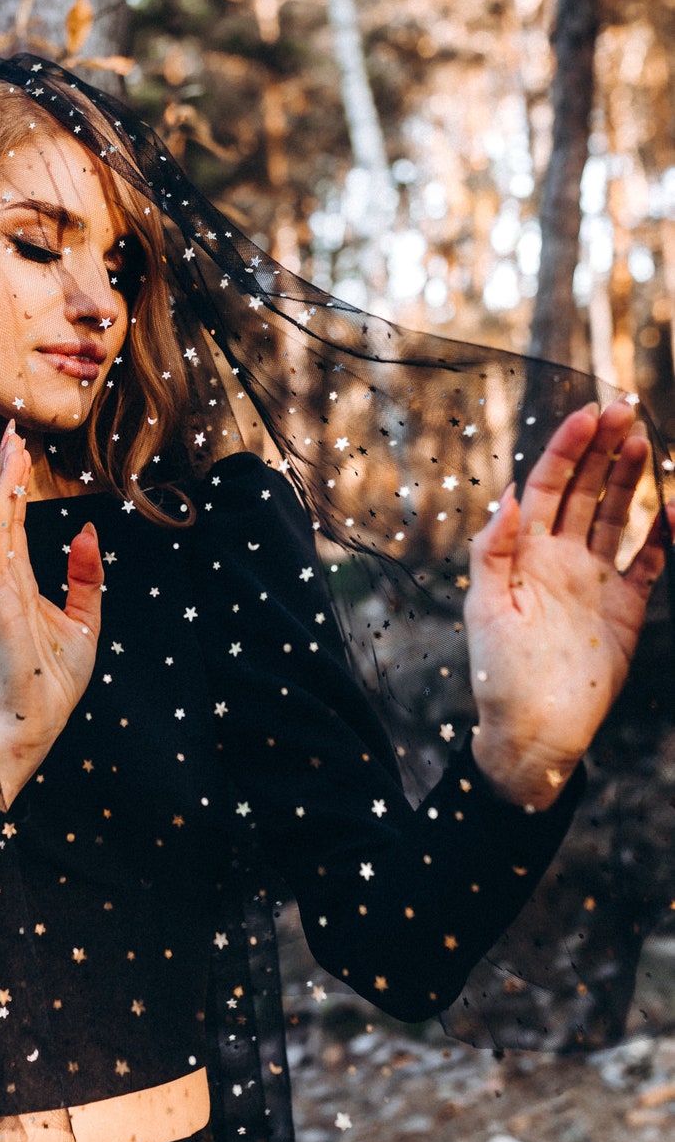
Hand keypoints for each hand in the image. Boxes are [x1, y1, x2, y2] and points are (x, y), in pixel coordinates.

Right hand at [0, 422, 103, 805]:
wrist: (39, 723)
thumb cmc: (54, 681)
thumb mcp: (85, 620)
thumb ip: (85, 577)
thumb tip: (86, 531)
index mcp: (21, 583)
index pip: (16, 524)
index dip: (17, 486)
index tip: (21, 447)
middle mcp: (3, 583)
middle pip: (2, 518)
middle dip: (6, 474)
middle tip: (12, 432)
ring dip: (0, 491)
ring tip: (9, 453)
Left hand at [465, 399, 670, 808]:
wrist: (535, 732)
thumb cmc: (498, 674)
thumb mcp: (485, 609)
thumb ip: (494, 551)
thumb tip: (506, 495)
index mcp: (524, 553)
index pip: (547, 486)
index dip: (568, 449)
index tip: (590, 414)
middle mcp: (560, 558)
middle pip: (584, 490)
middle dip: (604, 449)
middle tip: (626, 409)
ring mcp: (594, 580)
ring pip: (616, 515)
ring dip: (630, 480)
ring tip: (646, 441)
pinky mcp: (625, 608)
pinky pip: (648, 561)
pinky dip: (662, 535)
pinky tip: (673, 507)